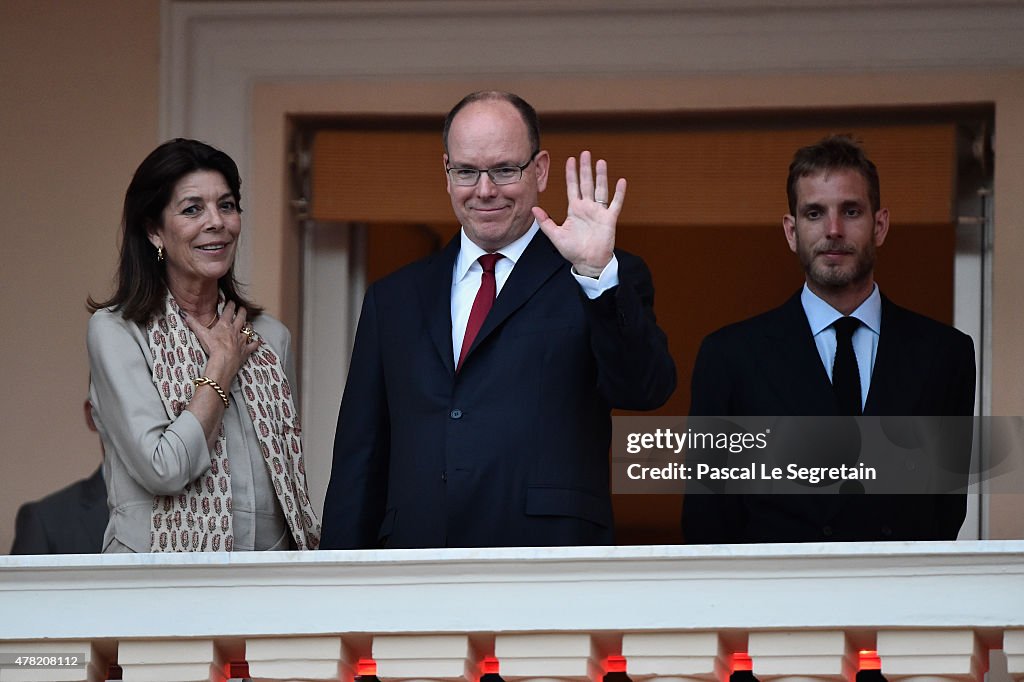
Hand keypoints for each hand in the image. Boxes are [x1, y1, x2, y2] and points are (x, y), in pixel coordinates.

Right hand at [184, 301, 258, 388]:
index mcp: (225, 325)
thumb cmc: (213, 347)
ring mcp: (242, 340)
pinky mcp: (246, 350)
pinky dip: (255, 343)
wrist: (224, 360)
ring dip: (249, 326)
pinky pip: (253, 345)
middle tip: (242, 308)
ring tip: (249, 323)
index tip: (231, 301)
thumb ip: (194, 324)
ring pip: (248, 330)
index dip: (230, 305)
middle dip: (242, 312)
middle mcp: (235, 330)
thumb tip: (185, 315)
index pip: (228, 311)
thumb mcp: (202, 334)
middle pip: (241, 318)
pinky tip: (256, 342)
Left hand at [532, 150, 625, 277]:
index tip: (570, 160)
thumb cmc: (573, 250)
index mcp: (575, 209)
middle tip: (585, 153)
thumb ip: (545, 222)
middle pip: (586, 183)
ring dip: (601, 176)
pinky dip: (619, 193)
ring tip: (600, 162)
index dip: (571, 173)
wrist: (588, 262)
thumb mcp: (555, 235)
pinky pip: (615, 203)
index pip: (572, 187)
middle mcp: (587, 207)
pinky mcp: (609, 219)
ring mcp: (599, 212)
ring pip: (600, 189)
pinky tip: (621, 181)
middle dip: (585, 168)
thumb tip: (533, 209)